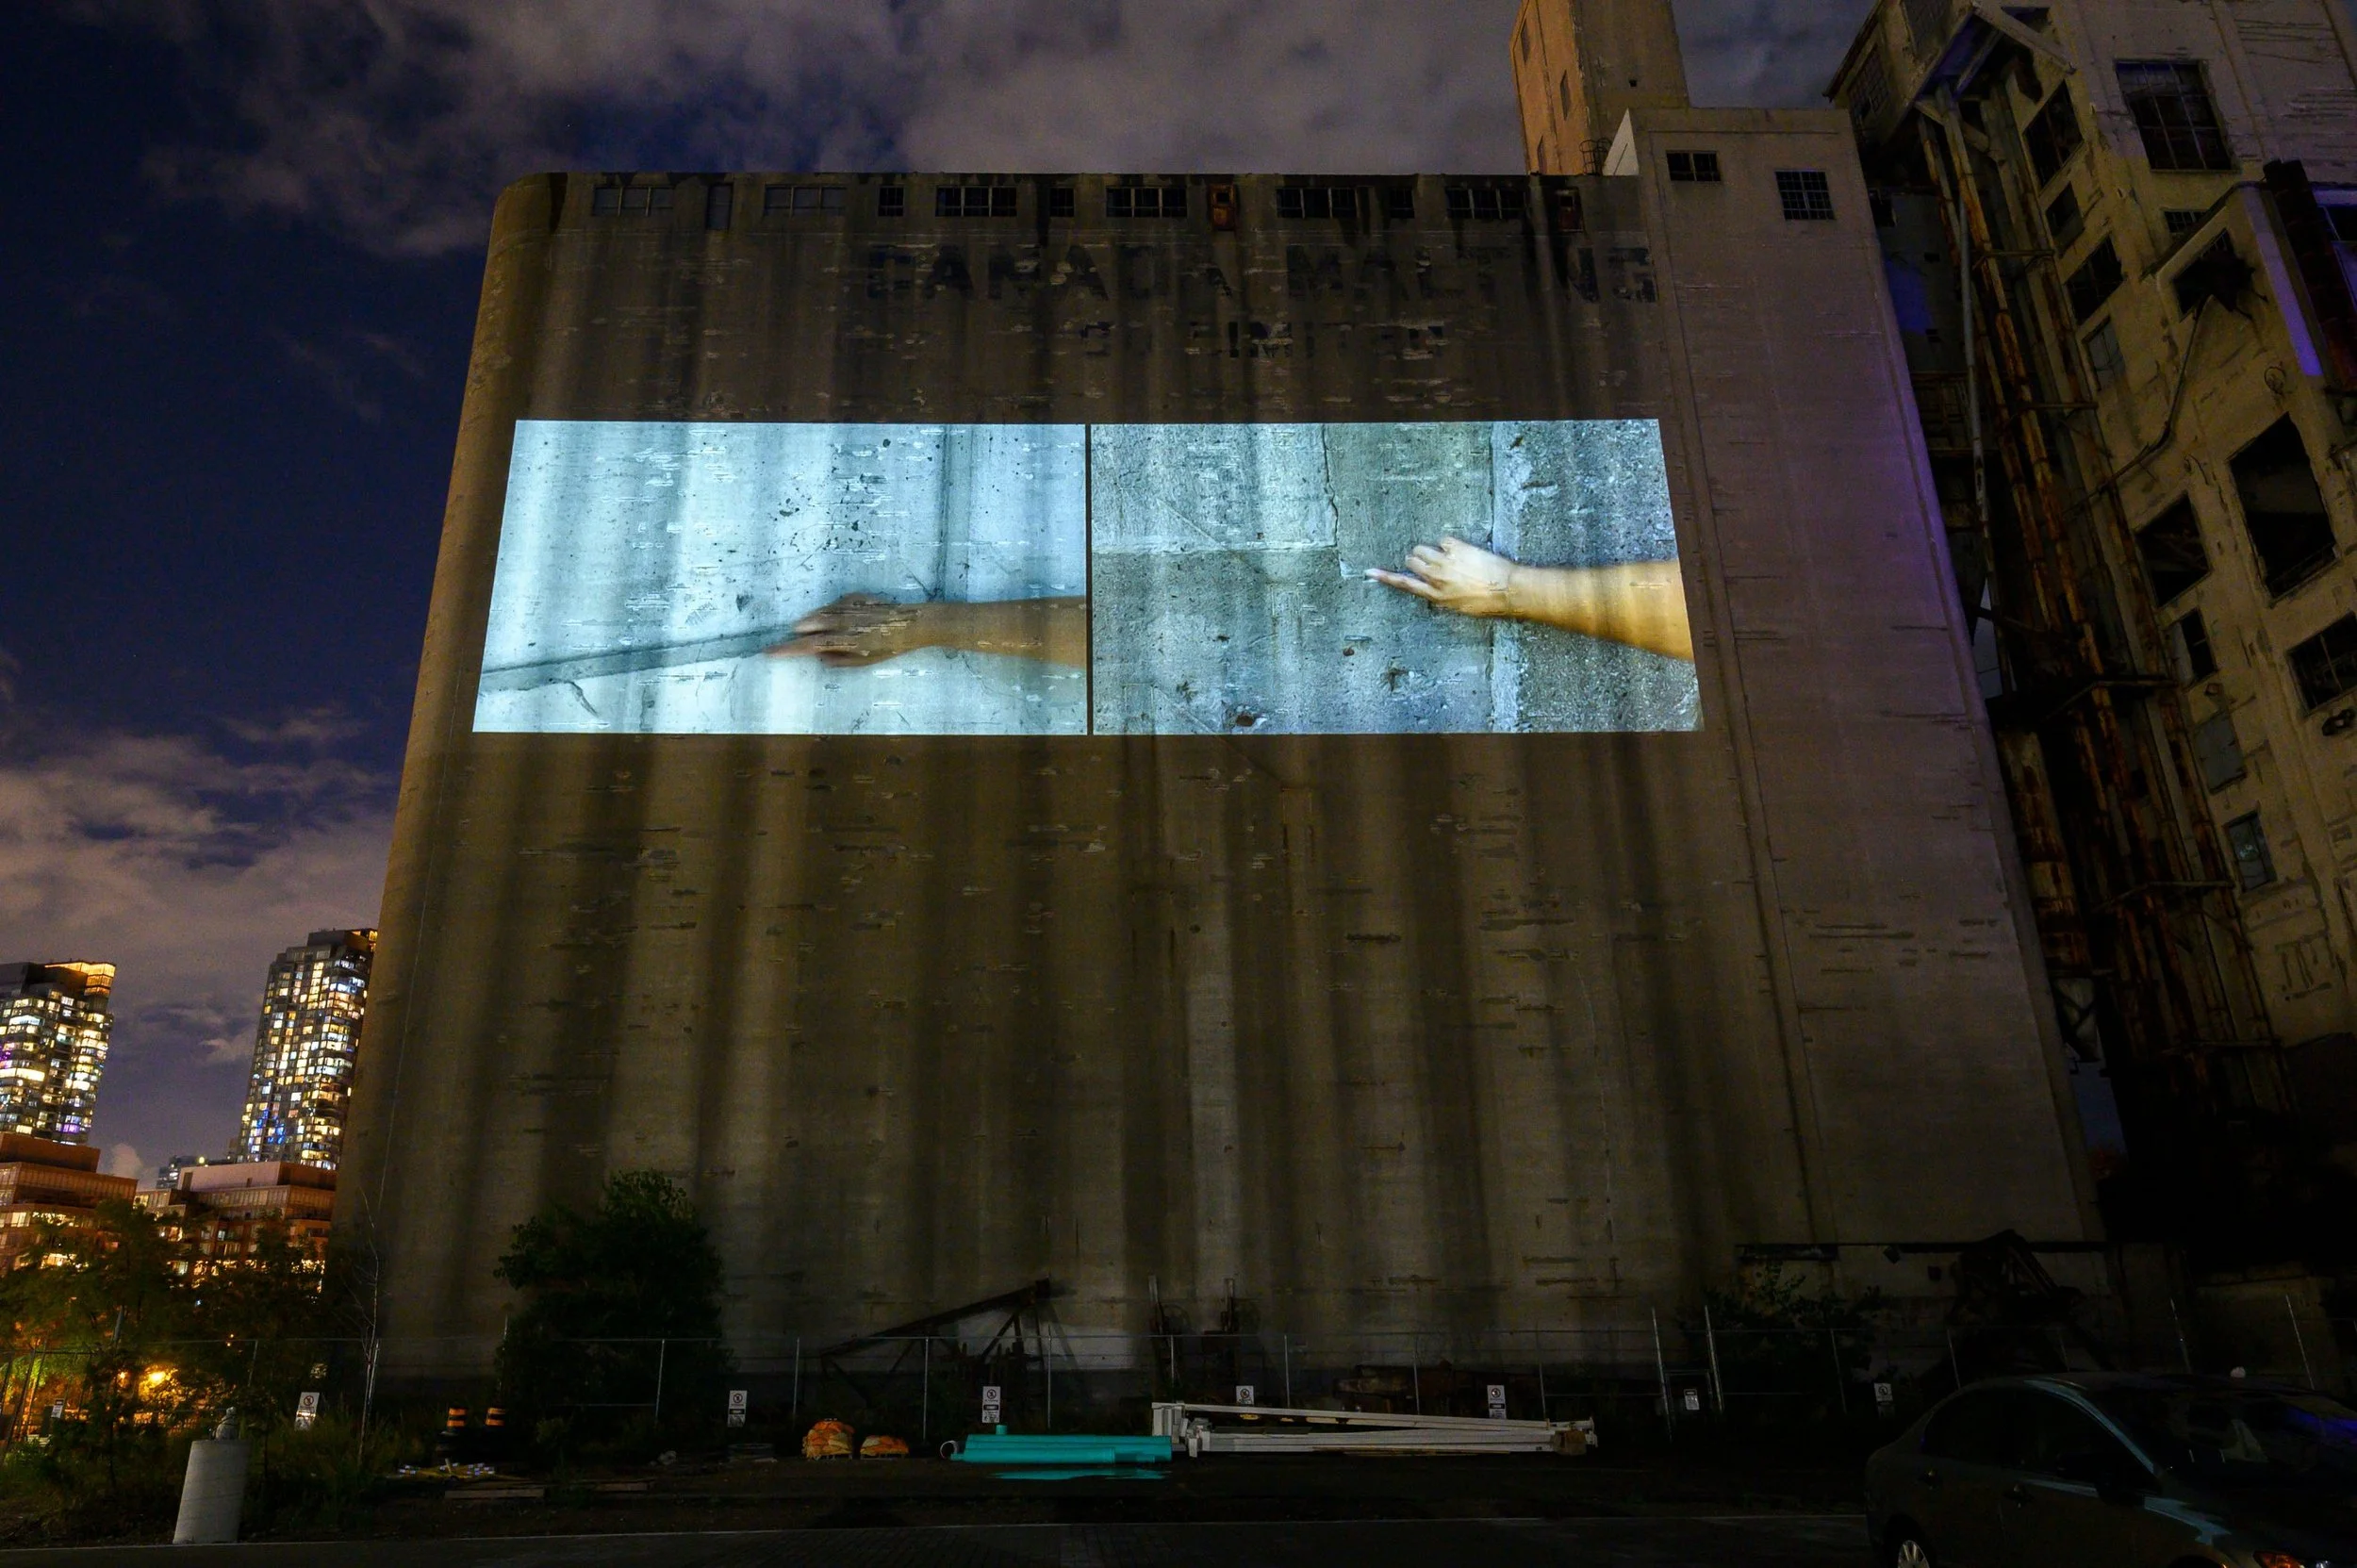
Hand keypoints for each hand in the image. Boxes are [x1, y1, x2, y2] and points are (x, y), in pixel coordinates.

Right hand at [767, 594, 932, 665]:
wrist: (915, 624)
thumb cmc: (892, 647)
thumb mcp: (868, 661)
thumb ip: (843, 660)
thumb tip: (820, 658)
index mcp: (847, 641)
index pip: (811, 645)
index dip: (790, 649)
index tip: (771, 651)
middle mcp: (845, 623)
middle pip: (812, 626)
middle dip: (795, 633)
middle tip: (779, 639)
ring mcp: (851, 608)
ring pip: (822, 612)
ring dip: (809, 619)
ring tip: (797, 626)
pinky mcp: (858, 598)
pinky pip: (836, 603)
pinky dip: (827, 609)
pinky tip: (822, 613)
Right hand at [1366, 536, 1517, 617]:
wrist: (1506, 590)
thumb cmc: (1487, 603)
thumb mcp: (1459, 607)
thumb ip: (1442, 596)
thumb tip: (1435, 588)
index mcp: (1436, 595)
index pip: (1404, 584)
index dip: (1385, 577)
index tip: (1370, 572)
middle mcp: (1436, 577)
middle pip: (1412, 561)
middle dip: (1418, 560)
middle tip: (1432, 562)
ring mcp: (1445, 561)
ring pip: (1422, 549)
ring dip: (1429, 550)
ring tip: (1445, 555)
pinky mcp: (1456, 548)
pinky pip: (1443, 540)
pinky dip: (1450, 544)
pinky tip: (1462, 551)